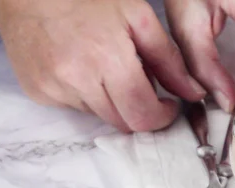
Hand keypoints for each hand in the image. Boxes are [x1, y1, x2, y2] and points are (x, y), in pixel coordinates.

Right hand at [0, 0, 205, 131]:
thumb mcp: (139, 18)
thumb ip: (170, 60)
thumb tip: (194, 93)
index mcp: (107, 58)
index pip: (143, 114)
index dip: (163, 116)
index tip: (168, 105)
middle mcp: (78, 79)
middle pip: (124, 122)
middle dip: (142, 112)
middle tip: (143, 87)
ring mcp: (55, 89)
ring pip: (102, 117)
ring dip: (115, 103)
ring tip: (110, 69)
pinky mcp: (40, 93)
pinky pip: (77, 108)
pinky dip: (90, 96)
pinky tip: (86, 69)